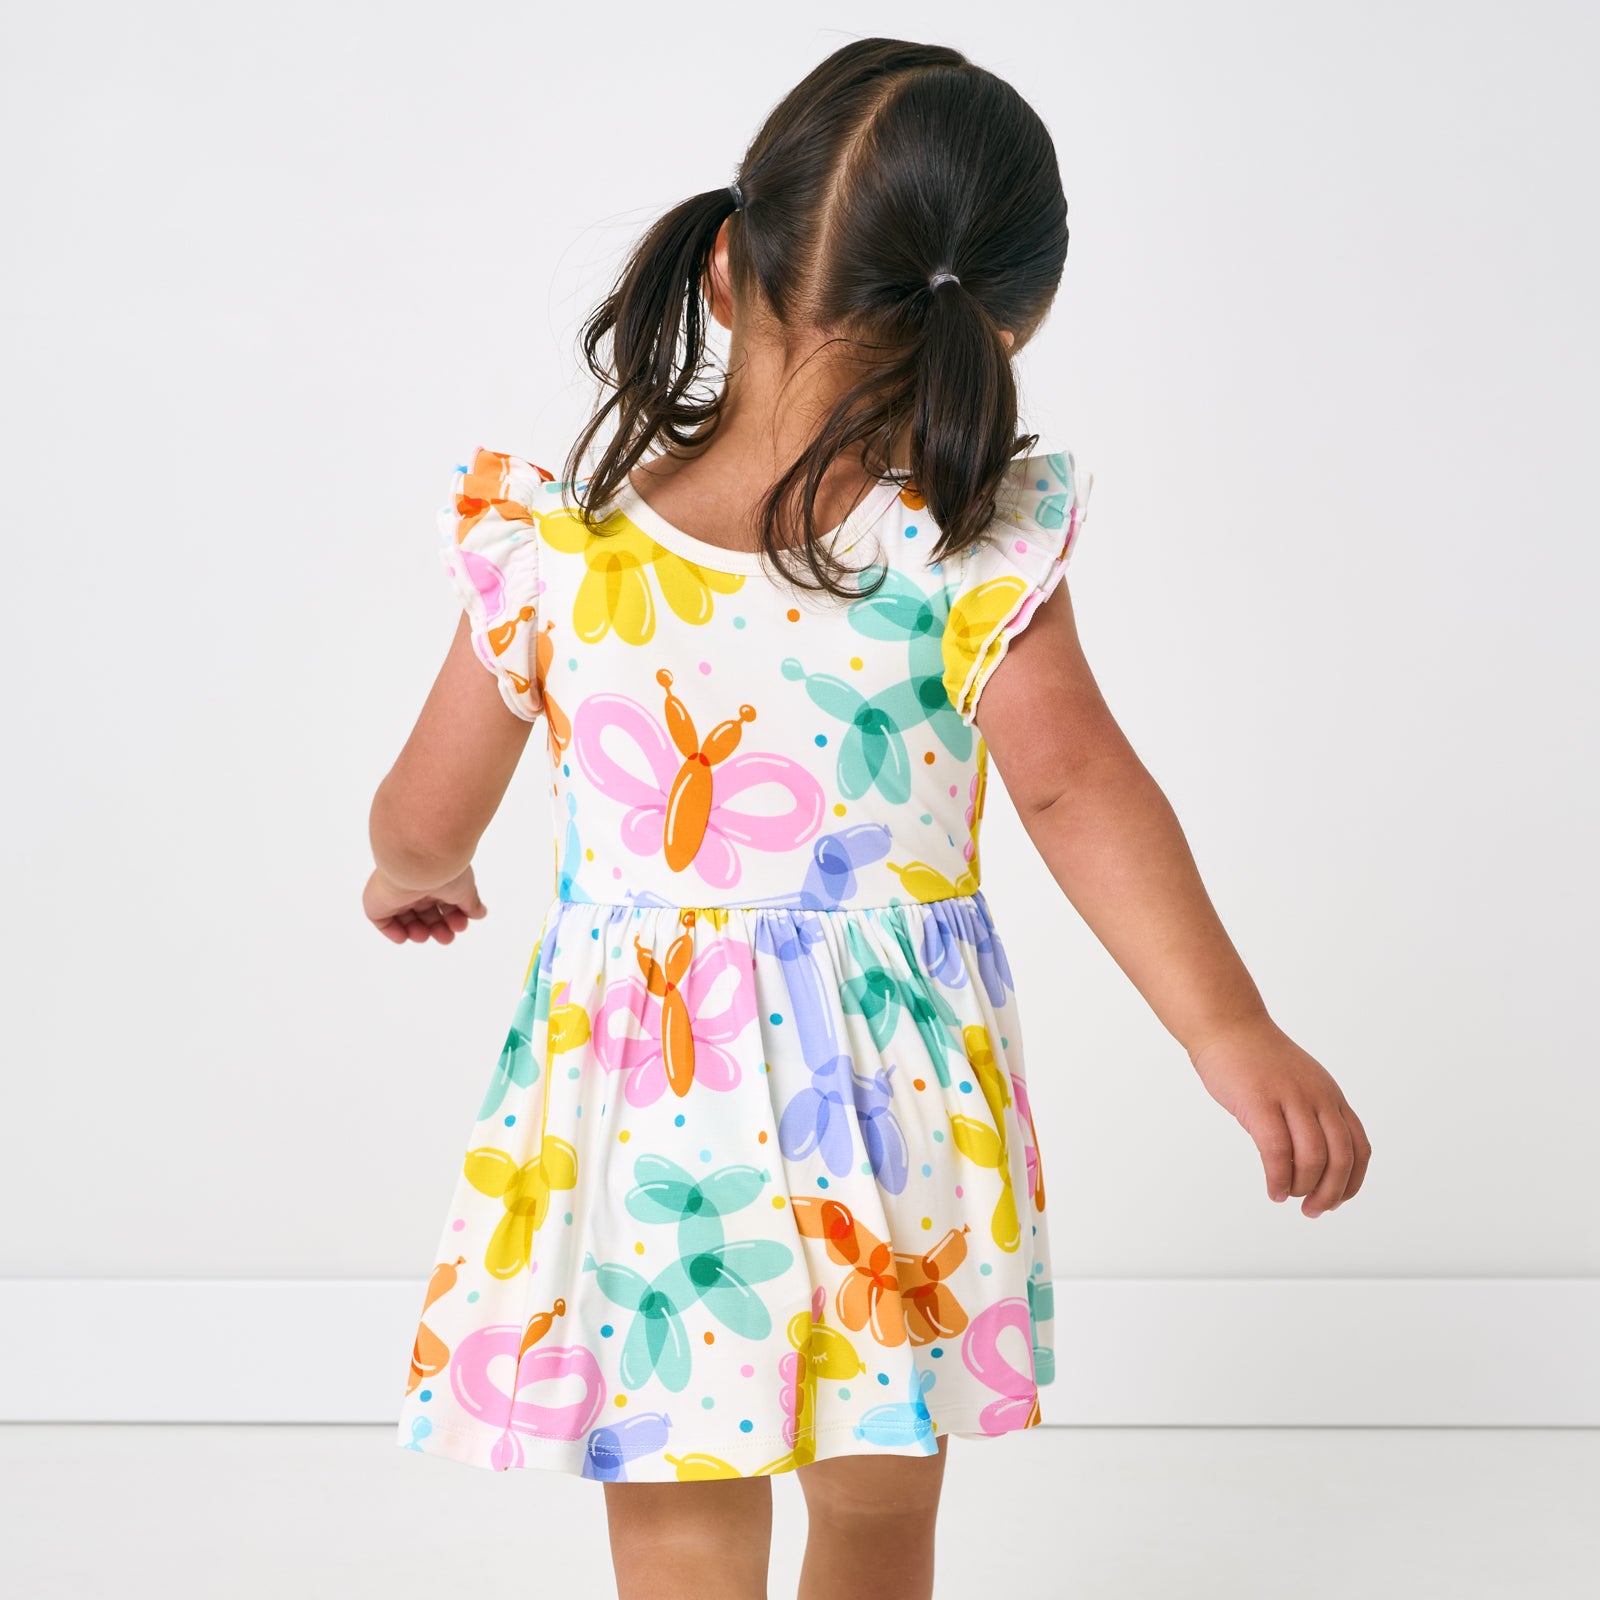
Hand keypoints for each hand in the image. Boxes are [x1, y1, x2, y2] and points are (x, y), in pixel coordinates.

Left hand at [363, 865, 486, 945]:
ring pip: (405, 918)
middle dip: (439, 927)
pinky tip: (405, 937)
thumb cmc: (443, 869)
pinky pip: (381, 920)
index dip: (454, 916)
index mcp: (435, 877)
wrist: (415, 863)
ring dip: (419, 932)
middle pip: (426, 912)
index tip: (462, 925)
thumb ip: (471, 903)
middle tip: (447, 938)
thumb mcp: (465, 889)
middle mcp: (415, 883)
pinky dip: (393, 931)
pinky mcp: (377, 901)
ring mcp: (395, 892)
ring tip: (428, 936)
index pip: (444, 901)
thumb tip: (480, 913)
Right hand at [1189, 1014, 1370, 1216]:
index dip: (1352, 1181)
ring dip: (1304, 1188)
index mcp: (1329, 1096)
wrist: (1227, 1025)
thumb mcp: (1299, 1082)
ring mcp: (1290, 1098)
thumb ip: (1310, 1113)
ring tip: (1289, 1197)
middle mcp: (1318, 1097)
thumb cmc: (1255, 1058)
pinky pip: (1277, 1151)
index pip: (1358, 1147)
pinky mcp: (1260, 1102)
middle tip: (1313, 1211)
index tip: (1336, 1201)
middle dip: (1331, 1193)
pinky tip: (1273, 1189)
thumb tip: (1313, 1159)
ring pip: (1313, 1157)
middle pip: (1341, 1157)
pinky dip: (1279, 1178)